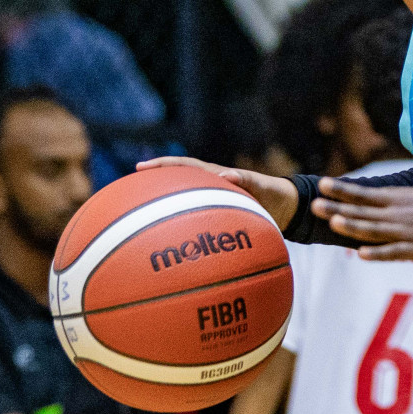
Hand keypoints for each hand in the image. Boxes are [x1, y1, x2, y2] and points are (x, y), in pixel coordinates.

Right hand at [138, 157, 297, 230]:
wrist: (285, 209)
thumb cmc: (273, 194)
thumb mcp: (262, 185)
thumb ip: (246, 179)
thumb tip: (226, 174)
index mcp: (215, 176)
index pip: (183, 166)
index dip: (162, 166)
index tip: (140, 168)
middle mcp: (208, 190)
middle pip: (175, 187)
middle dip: (153, 189)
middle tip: (127, 195)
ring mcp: (210, 206)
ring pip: (181, 206)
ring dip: (162, 212)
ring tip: (136, 224)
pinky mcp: (216, 221)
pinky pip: (194, 224)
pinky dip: (181, 231)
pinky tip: (169, 248)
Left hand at [310, 181, 412, 259]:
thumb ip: (394, 200)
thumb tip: (370, 199)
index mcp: (400, 198)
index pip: (365, 193)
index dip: (343, 190)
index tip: (322, 183)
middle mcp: (400, 213)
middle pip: (364, 211)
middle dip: (338, 208)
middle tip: (315, 205)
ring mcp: (408, 232)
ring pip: (376, 230)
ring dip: (353, 226)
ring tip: (333, 223)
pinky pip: (394, 252)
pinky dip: (378, 253)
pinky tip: (361, 253)